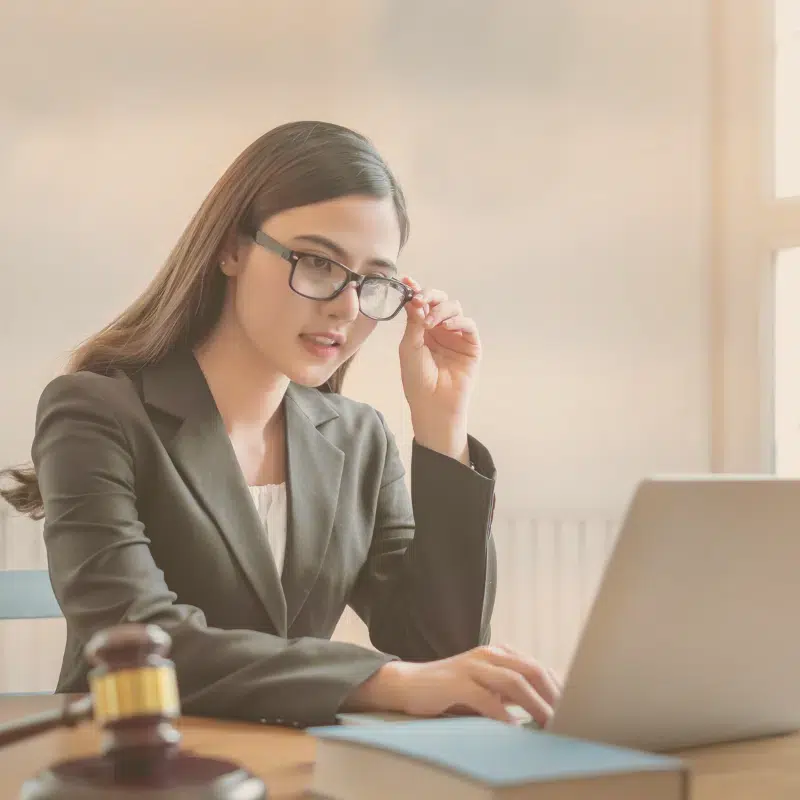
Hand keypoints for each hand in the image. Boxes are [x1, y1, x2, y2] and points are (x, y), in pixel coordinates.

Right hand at [345, 645, 560, 726]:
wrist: (408, 684)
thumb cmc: (450, 690)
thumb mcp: (486, 688)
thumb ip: (511, 693)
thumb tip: (544, 708)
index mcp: (498, 654)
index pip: (538, 667)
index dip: (558, 688)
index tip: (574, 709)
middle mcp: (488, 655)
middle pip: (531, 670)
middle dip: (553, 695)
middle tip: (568, 718)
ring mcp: (473, 666)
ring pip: (514, 681)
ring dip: (536, 705)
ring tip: (549, 725)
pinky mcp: (457, 682)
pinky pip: (486, 698)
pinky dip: (503, 714)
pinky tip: (513, 728)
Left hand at [398, 278, 480, 456]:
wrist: (432, 404)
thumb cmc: (417, 380)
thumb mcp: (409, 347)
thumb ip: (414, 322)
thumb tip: (415, 297)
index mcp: (422, 329)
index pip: (421, 304)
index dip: (416, 291)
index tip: (407, 281)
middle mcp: (440, 329)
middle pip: (440, 301)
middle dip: (430, 296)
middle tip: (421, 299)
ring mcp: (456, 336)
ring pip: (454, 308)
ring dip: (442, 310)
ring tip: (430, 322)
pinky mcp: (471, 345)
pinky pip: (468, 325)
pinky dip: (458, 321)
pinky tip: (446, 326)